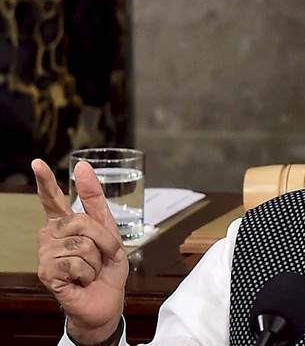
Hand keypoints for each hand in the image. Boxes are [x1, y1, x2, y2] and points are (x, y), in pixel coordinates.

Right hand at [34, 159, 128, 342]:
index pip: (52, 199)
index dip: (45, 181)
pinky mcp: (47, 272)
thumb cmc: (106, 266)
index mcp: (65, 224)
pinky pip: (76, 262)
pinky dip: (89, 273)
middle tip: (103, 256)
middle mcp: (50, 235)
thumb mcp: (108, 230)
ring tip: (91, 270)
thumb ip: (95, 200)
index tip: (37, 163)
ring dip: (97, 260)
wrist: (107, 299)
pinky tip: (82, 280)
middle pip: (81, 222)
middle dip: (103, 240)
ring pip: (82, 244)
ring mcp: (46, 254)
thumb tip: (82, 166)